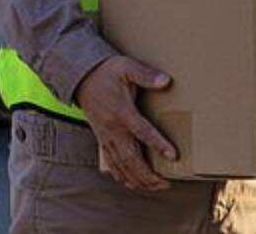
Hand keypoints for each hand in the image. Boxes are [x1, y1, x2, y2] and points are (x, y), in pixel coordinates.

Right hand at [74, 55, 176, 192]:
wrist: (82, 77)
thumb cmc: (107, 72)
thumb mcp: (126, 67)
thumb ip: (146, 75)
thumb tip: (166, 80)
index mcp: (122, 112)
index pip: (142, 132)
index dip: (158, 144)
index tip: (173, 155)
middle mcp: (113, 129)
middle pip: (131, 159)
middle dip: (148, 174)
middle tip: (166, 183)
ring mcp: (106, 137)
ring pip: (121, 166)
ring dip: (138, 179)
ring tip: (155, 187)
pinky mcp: (102, 140)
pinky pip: (112, 163)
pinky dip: (122, 176)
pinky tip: (133, 183)